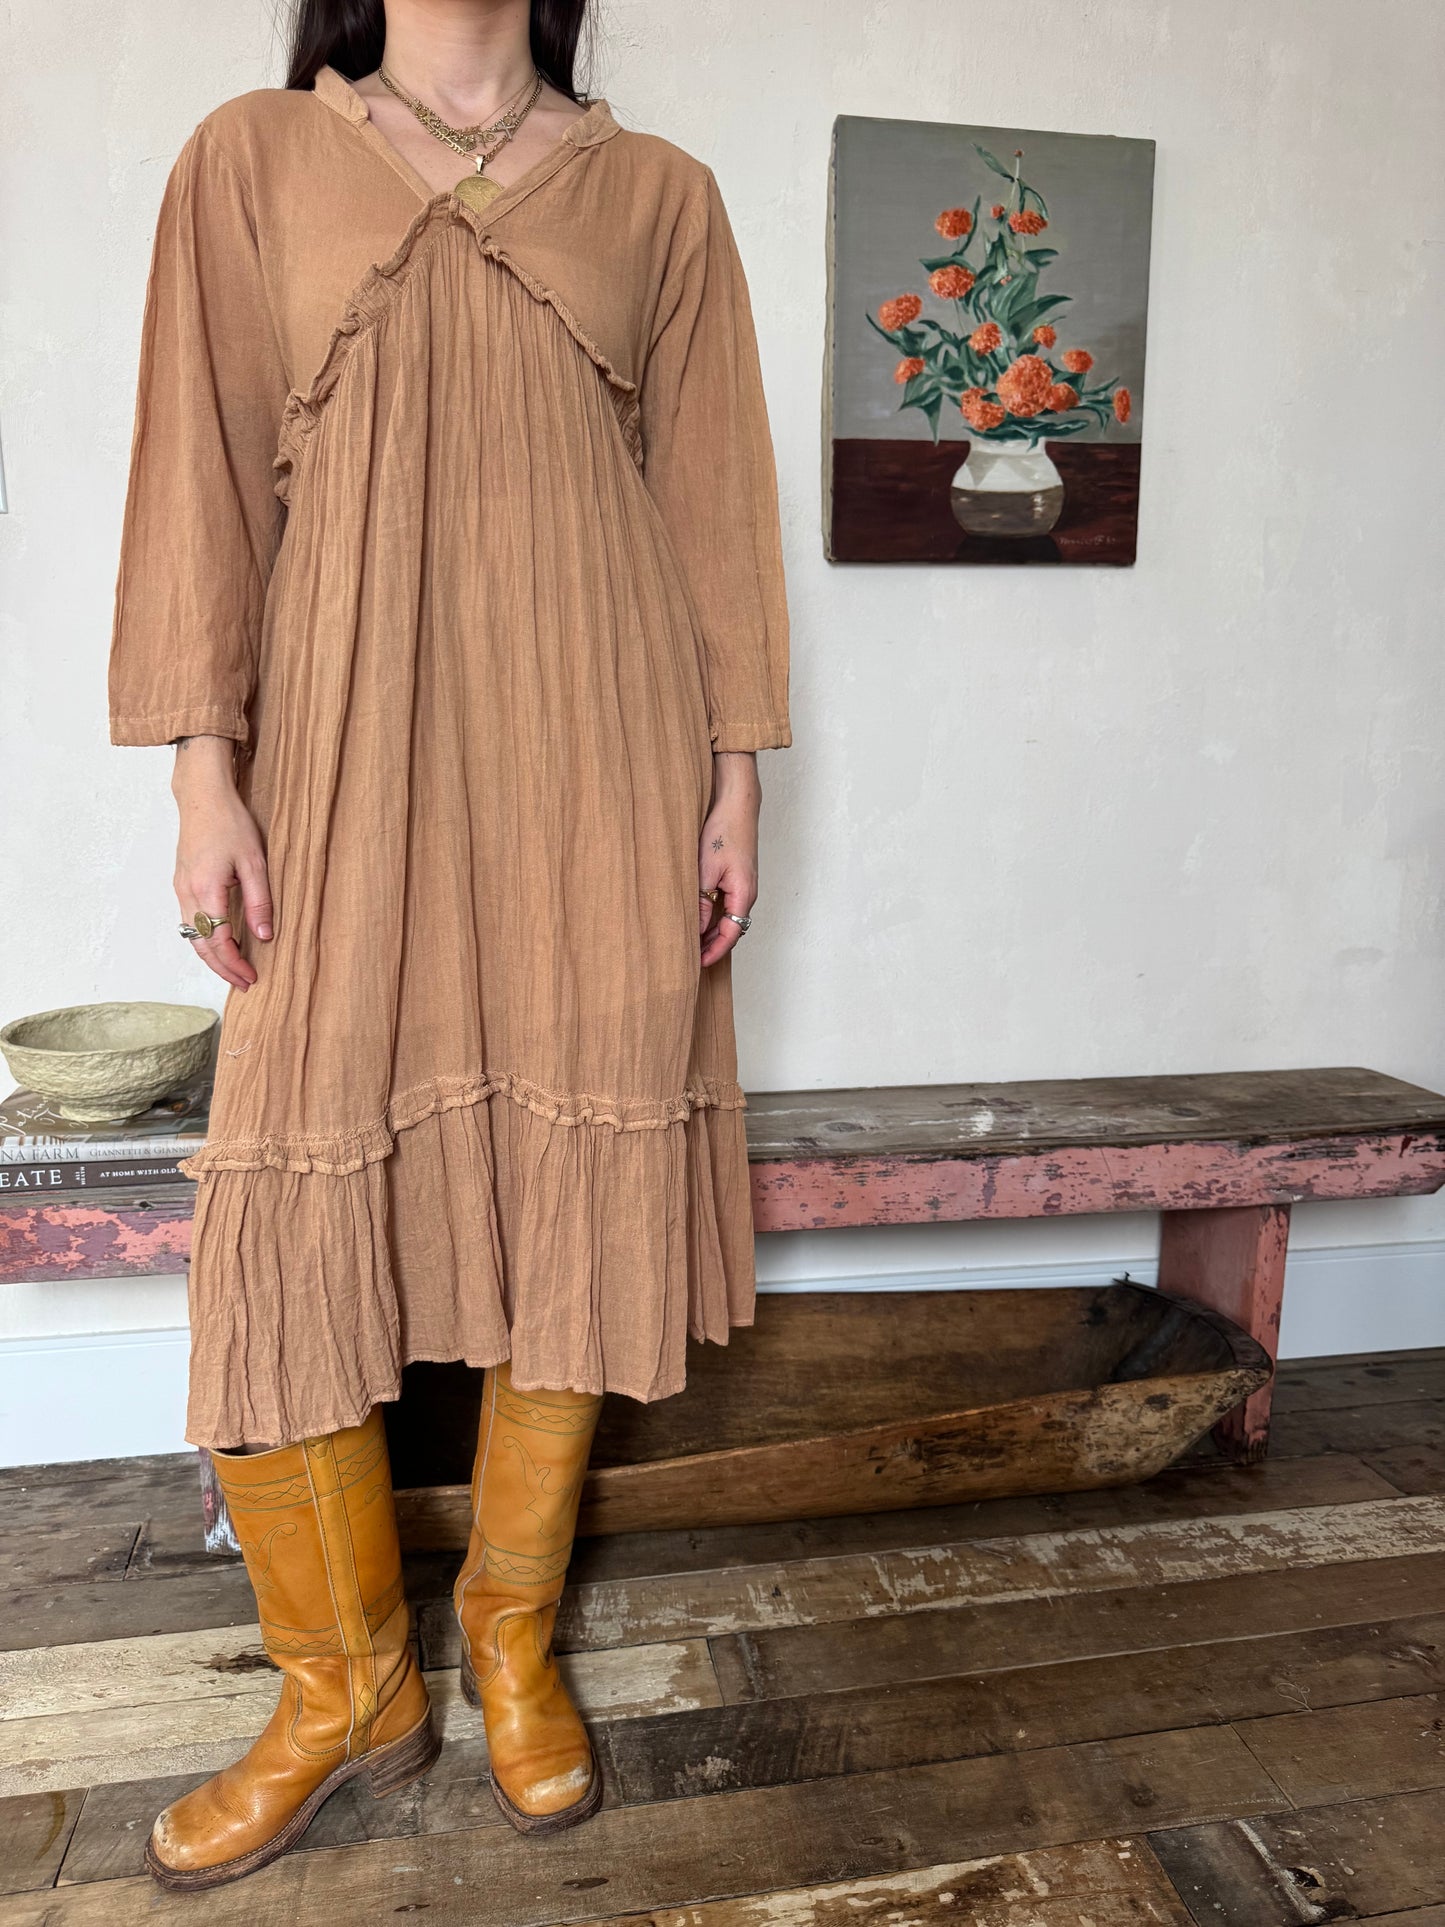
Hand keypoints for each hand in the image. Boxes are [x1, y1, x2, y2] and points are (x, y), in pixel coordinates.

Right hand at [170, 737, 272, 991]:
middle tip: (244, 983)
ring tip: (234, 969)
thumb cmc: (230, 823)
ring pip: (191, 936)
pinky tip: (221, 942)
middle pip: (200, 946)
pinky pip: (188, 922)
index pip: (218, 941)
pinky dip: (203, 939)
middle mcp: (187, 893)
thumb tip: (264, 937)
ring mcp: (180, 888)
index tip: (252, 978)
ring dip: (211, 957)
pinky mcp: (180, 883)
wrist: (202, 797)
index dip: (235, 964)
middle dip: (222, 969)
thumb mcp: (255, 862)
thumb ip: (259, 901)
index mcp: (207, 889)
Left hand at [699, 752, 759, 967]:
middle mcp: (747, 893)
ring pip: (726, 917)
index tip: (696, 964)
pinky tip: (694, 914)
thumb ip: (701, 902)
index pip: (730, 935)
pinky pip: (725, 904)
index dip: (713, 952)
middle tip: (687, 957)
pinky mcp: (736, 876)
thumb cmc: (723, 830)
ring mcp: (743, 884)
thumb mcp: (705, 869)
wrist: (735, 801)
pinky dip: (711, 914)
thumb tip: (696, 928)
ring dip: (709, 929)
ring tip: (686, 939)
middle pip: (730, 930)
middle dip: (710, 945)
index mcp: (743, 895)